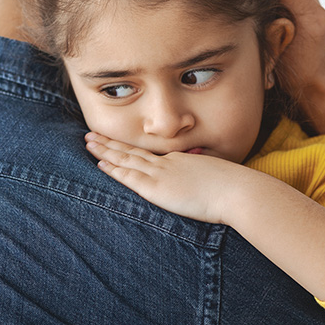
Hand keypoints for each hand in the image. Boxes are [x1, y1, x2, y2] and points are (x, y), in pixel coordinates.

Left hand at [84, 132, 246, 224]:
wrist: (236, 190)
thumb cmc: (231, 187)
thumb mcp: (213, 178)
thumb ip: (200, 179)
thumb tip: (199, 183)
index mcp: (179, 160)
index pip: (147, 153)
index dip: (128, 147)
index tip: (114, 141)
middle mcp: (166, 163)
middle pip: (132, 151)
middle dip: (109, 143)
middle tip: (91, 134)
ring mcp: (161, 174)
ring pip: (126, 159)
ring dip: (105, 151)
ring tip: (88, 143)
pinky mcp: (157, 188)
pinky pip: (130, 177)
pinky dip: (114, 170)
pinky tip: (101, 165)